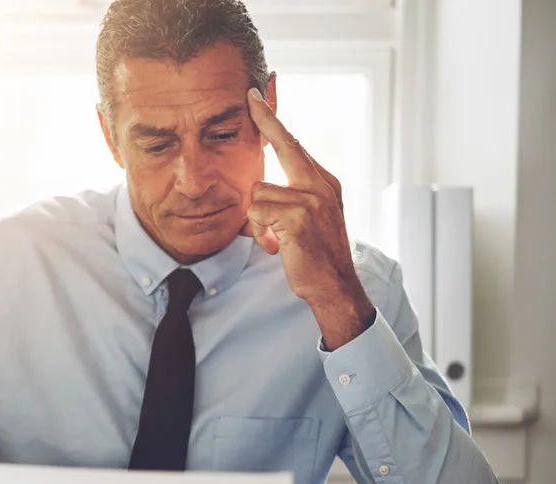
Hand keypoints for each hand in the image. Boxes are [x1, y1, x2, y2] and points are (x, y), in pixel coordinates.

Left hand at [242, 87, 374, 349]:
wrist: (333, 286)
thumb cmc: (314, 255)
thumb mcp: (306, 218)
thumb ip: (289, 196)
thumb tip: (259, 187)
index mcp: (323, 181)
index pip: (294, 144)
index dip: (273, 120)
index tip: (256, 96)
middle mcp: (321, 183)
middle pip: (284, 144)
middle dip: (265, 120)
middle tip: (250, 96)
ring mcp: (312, 198)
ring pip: (258, 191)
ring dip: (257, 219)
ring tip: (276, 238)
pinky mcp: (299, 215)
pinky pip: (257, 211)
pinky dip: (260, 232)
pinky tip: (277, 245)